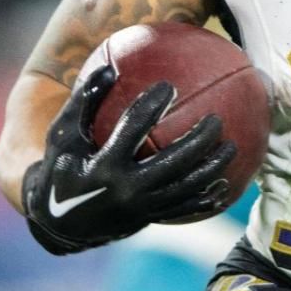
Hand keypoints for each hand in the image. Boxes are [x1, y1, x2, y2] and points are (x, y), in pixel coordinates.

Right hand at [21, 65, 236, 254]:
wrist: (58, 223)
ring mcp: (140, 208)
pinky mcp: (149, 220)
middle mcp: (125, 189)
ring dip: (212, 168)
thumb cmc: (62, 167)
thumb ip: (85, 100)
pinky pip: (184, 210)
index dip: (151, 105)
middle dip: (199, 140)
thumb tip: (109, 66)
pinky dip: (206, 199)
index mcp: (103, 164)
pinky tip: (225, 186)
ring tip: (232, 147)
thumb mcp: (63, 134)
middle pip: (173, 161)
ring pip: (186, 188)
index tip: (168, 85)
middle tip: (217, 119)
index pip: (132, 129)